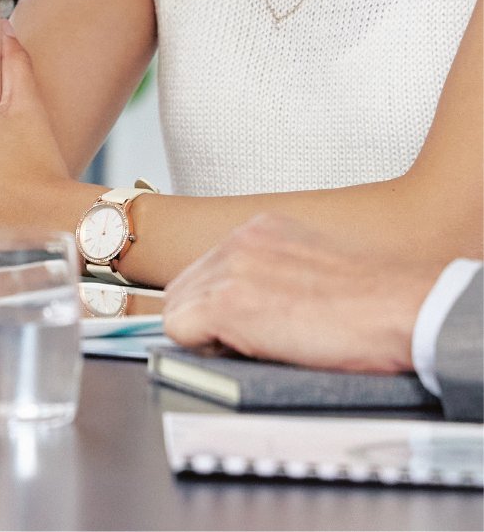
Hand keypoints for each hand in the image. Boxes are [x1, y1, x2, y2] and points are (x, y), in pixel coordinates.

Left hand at [163, 214, 433, 374]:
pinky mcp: (225, 304)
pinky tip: (248, 351)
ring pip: (177, 308)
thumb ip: (274, 271)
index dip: (219, 302)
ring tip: (259, 345)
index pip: (208, 268)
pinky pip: (179, 331)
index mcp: (261, 230)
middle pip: (183, 286)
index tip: (244, 321)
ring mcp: (228, 270)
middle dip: (205, 318)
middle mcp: (238, 242)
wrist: (403, 310)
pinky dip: (204, 348)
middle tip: (250, 340)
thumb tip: (251, 300)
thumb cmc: (377, 302)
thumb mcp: (314, 266)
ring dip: (208, 334)